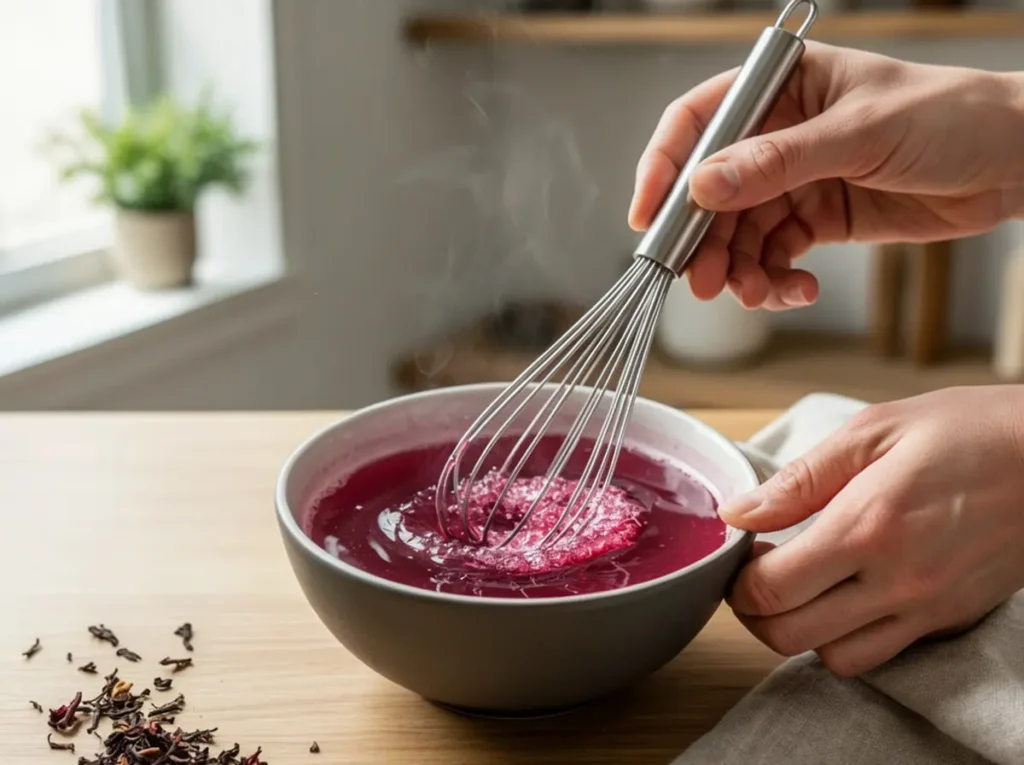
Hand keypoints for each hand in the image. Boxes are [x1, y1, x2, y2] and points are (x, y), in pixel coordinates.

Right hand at [630, 42, 1023, 309]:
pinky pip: (775, 254)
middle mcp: (778, 133)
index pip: (699, 122)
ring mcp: (796, 179)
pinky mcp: (817, 218)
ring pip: (740, 232)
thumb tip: (705, 186)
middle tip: (702, 280)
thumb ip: (777, 162)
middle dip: (704, 240)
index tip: (648, 216)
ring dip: (739, 268)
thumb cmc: (950, 115)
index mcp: (782, 88)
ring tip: (755, 293)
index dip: (665, 168)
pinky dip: (776, 278)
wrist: (1013, 161)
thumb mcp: (859, 133)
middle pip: (712, 191)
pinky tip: (794, 287)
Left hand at [720, 386, 1023, 676]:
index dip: (739, 579)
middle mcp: (897, 581)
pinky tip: (847, 596)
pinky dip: (849, 639)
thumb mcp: (875, 430)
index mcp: (868, 526)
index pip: (771, 589)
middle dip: (755, 612)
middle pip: (789, 637)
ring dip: (801, 632)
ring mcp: (929, 609)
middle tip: (758, 574)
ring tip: (801, 588)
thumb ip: (800, 479)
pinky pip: (883, 655)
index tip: (744, 551)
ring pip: (836, 659)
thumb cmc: (970, 430)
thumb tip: (739, 512)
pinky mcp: (952, 620)